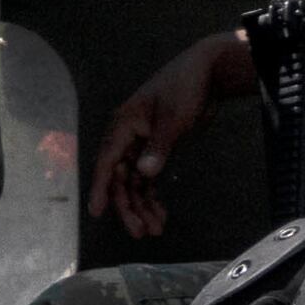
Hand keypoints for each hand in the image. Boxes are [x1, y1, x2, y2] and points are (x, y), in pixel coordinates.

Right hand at [90, 32, 249, 240]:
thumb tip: (144, 173)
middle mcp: (128, 136)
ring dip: (142, 204)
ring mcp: (142, 143)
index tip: (96, 211)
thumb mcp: (173, 118)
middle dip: (129, 205)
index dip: (100, 187)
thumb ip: (158, 147)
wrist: (207, 73)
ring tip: (156, 229)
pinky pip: (147, 177)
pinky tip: (160, 213)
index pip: (107, 161)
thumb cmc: (185, 89)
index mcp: (124, 124)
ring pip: (134, 181)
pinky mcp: (156, 148)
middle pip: (121, 177)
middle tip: (141, 232)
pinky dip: (152, 195)